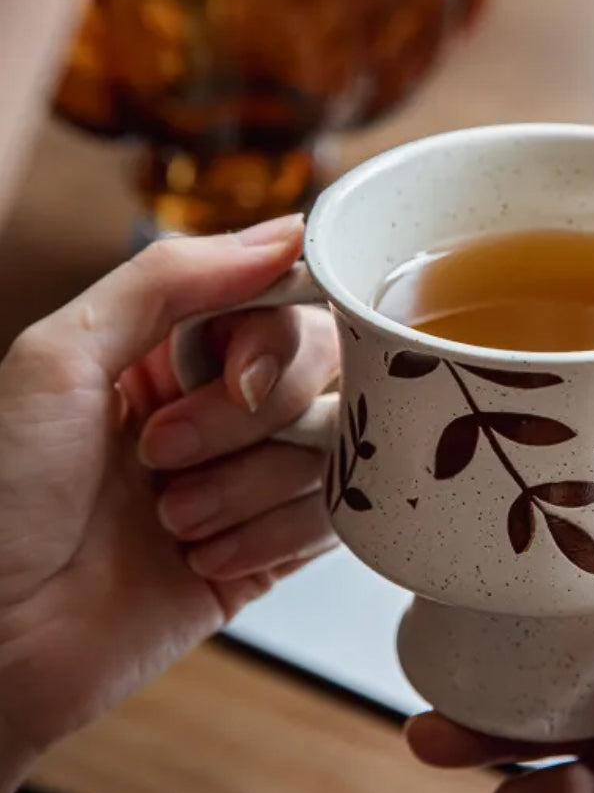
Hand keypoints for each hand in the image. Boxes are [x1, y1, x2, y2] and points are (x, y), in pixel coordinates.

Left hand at [0, 216, 338, 792]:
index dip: (275, 341)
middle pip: (322, 373)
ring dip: (248, 490)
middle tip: (162, 458)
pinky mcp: (271, 553)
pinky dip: (271, 539)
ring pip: (331, 449)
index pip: (283, 304)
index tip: (238, 377)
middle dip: (247, 423)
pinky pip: (332, 521)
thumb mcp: (60, 358)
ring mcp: (248, 481)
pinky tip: (203, 560)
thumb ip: (171, 279)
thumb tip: (285, 232)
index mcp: (168, 351)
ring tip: (172, 522)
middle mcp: (217, 408)